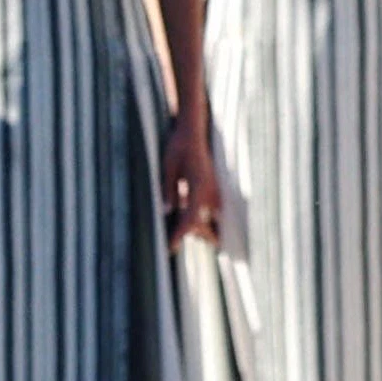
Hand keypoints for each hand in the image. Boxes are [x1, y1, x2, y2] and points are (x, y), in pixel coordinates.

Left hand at [165, 111, 222, 244]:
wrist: (192, 132)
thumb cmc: (178, 147)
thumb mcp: (167, 166)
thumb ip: (168, 188)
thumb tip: (166, 211)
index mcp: (199, 186)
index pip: (191, 218)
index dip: (180, 234)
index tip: (170, 247)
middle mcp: (211, 192)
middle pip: (204, 226)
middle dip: (191, 234)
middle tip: (171, 237)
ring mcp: (215, 193)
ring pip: (211, 223)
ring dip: (197, 228)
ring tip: (177, 228)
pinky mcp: (213, 192)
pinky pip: (210, 214)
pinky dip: (200, 221)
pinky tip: (185, 217)